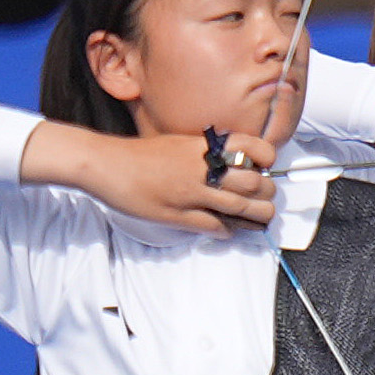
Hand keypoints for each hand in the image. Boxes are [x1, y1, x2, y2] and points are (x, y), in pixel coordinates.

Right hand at [26, 122, 275, 234]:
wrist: (107, 164)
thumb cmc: (141, 155)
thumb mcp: (180, 144)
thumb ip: (206, 153)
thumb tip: (232, 164)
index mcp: (204, 146)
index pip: (252, 149)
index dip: (267, 159)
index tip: (267, 167)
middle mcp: (202, 167)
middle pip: (253, 183)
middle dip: (266, 195)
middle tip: (266, 200)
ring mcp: (192, 192)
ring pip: (240, 207)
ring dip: (256, 217)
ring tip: (260, 220)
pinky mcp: (179, 215)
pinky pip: (215, 226)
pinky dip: (229, 231)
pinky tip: (230, 230)